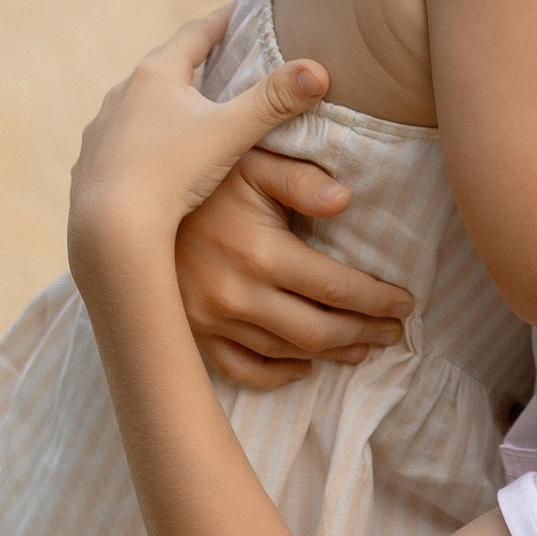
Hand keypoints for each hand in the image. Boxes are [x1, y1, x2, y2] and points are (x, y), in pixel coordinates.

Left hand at [67, 14, 328, 286]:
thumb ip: (274, 101)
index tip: (242, 8)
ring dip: (167, 101)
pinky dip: (146, 136)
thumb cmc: (171, 174)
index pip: (196, 33)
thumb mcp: (230, 133)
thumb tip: (319, 69)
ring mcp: (103, 128)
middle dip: (195, 61)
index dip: (223, 20)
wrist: (109, 230)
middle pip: (166, 65)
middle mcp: (123, 93)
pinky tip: (156, 154)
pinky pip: (124, 138)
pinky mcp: (92, 162)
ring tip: (190, 107)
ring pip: (141, 103)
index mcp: (156, 74)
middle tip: (222, 56)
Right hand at [178, 149, 411, 386]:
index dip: (377, 300)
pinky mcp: (192, 334)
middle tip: (394, 331)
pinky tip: (303, 366)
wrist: (131, 202)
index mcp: (260, 253)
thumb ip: (301, 179)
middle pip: (319, 331)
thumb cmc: (201, 175)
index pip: (336, 288)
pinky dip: (277, 374)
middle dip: (365, 332)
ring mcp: (211, 321)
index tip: (405, 304)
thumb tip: (345, 200)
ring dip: (331, 354)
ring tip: (362, 347)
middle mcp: (236, 296)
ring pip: (286, 353)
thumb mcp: (251, 161)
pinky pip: (241, 370)